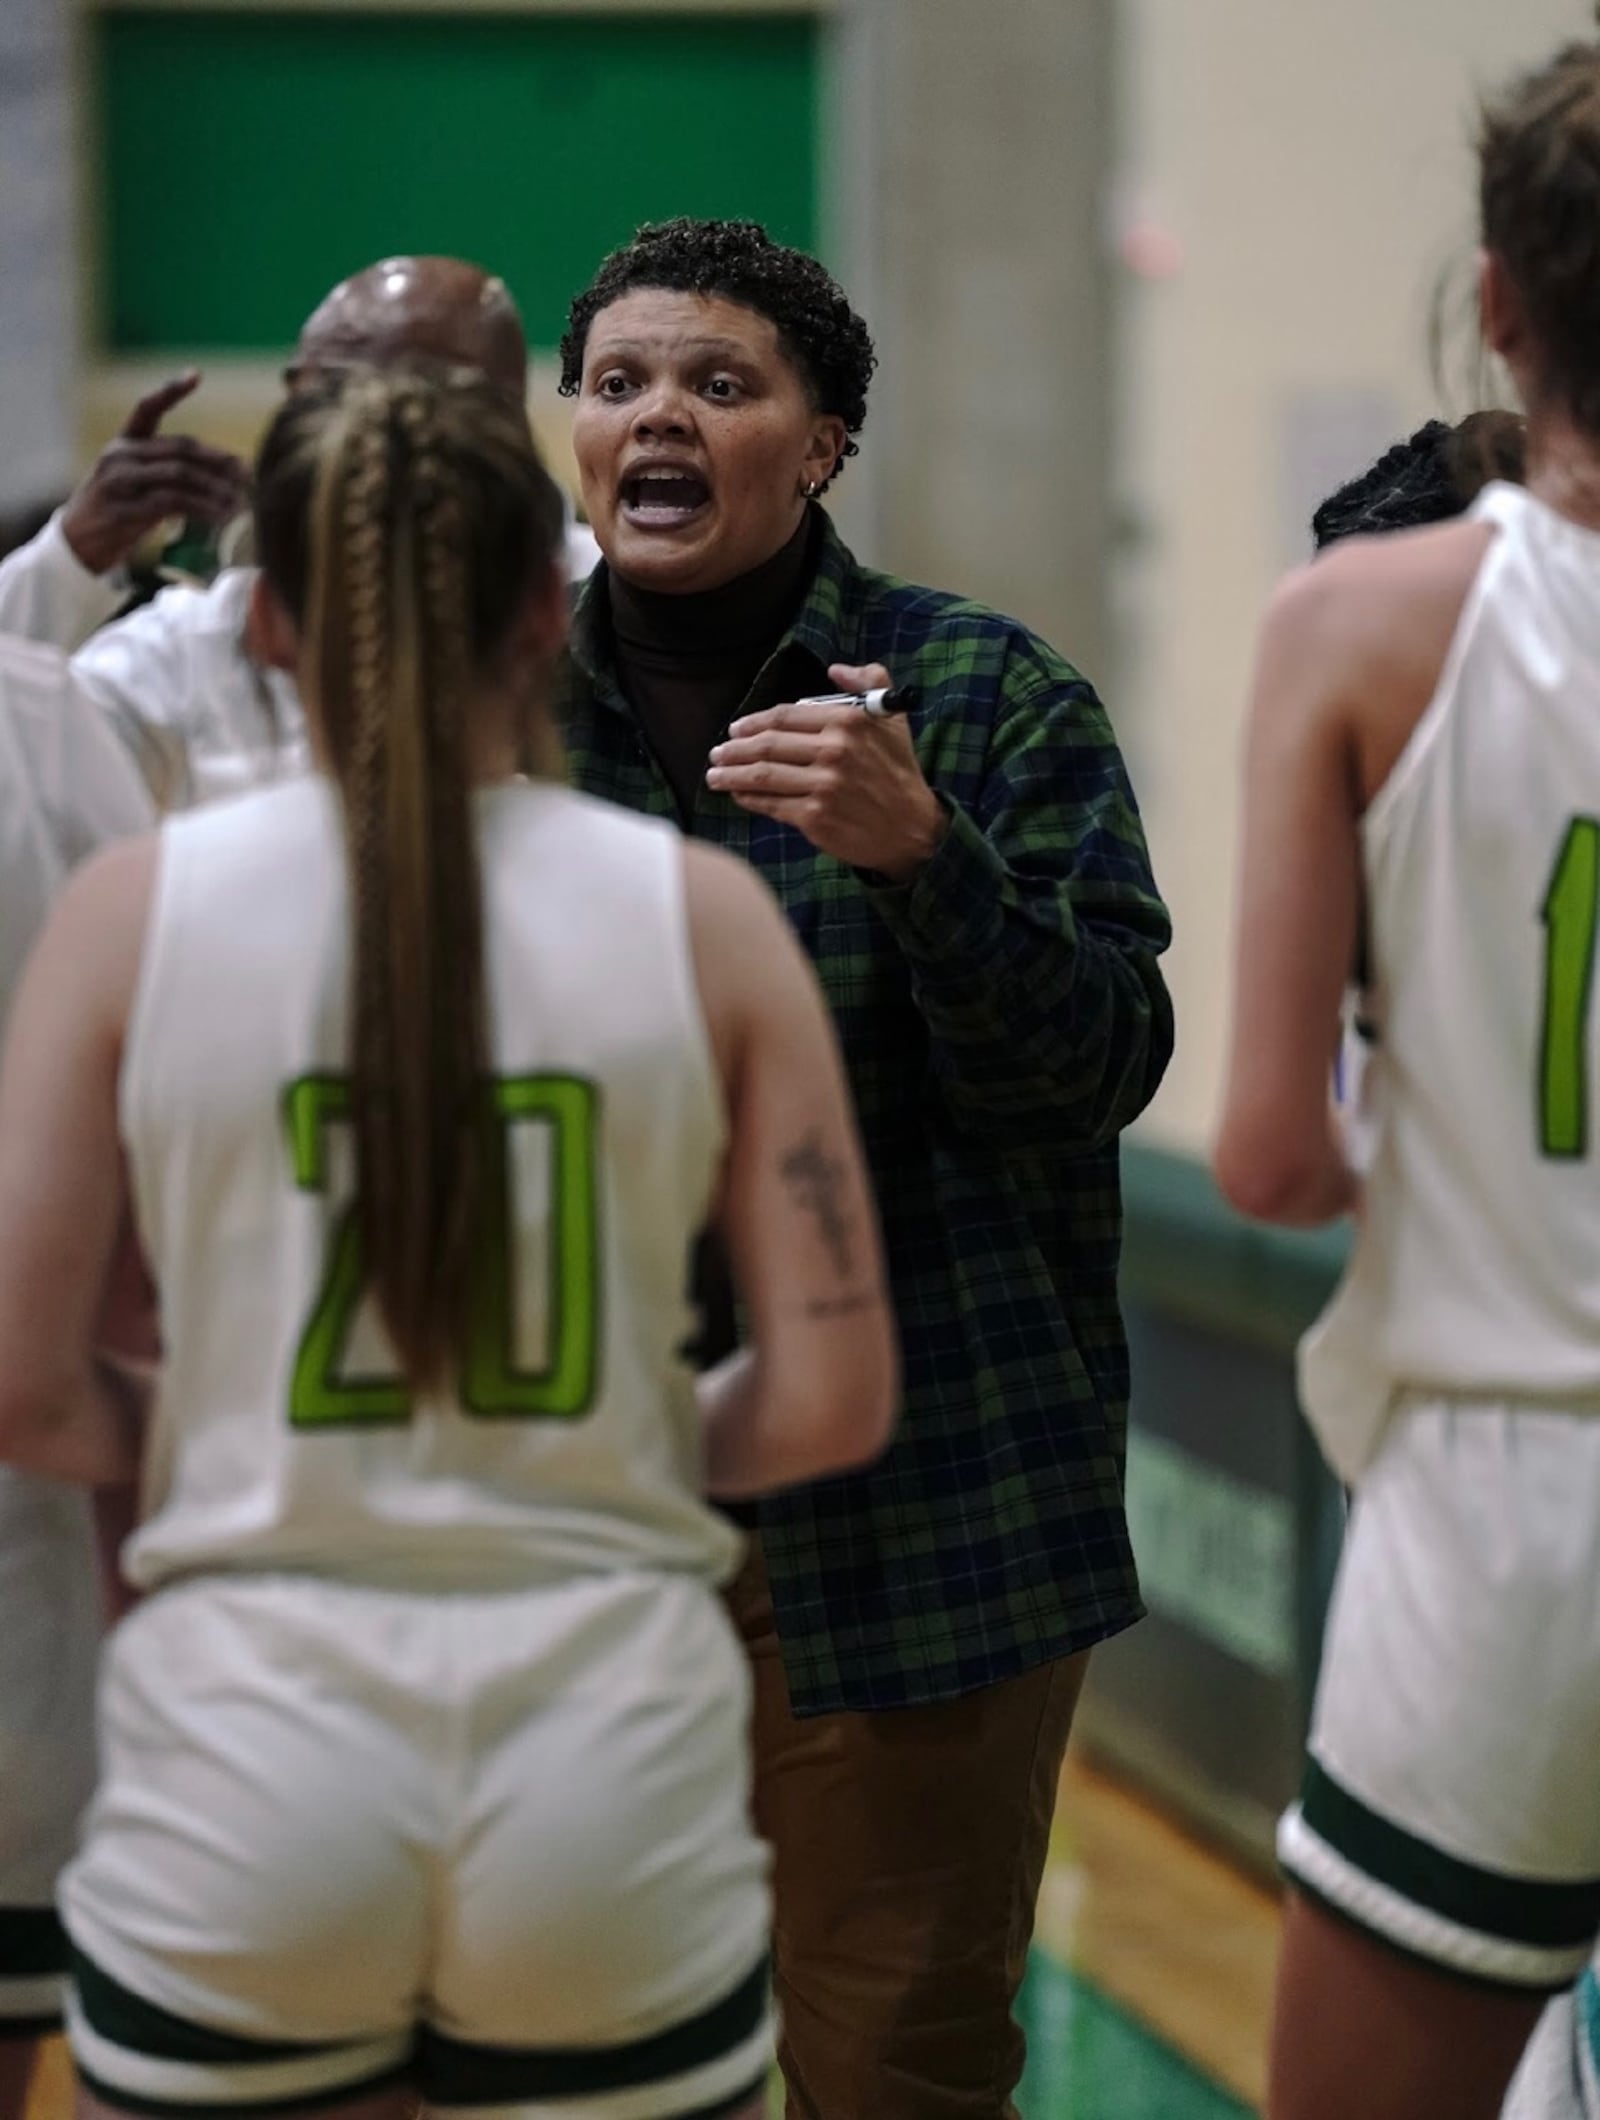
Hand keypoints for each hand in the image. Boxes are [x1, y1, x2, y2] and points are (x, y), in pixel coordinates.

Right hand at [61, 372, 248, 576]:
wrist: (79, 544)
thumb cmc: (118, 513)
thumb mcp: (138, 484)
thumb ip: (169, 473)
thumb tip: (225, 475)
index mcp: (123, 444)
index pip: (147, 408)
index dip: (170, 391)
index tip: (195, 375)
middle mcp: (119, 456)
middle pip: (178, 448)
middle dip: (217, 460)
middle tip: (247, 472)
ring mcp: (119, 481)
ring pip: (179, 475)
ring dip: (215, 489)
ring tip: (241, 501)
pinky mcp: (124, 509)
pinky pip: (172, 503)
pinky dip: (202, 509)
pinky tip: (222, 517)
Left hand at [706, 662, 948, 879]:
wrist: (912, 827)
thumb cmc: (899, 771)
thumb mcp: (892, 719)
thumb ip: (870, 682)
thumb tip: (835, 668)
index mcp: (848, 721)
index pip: (785, 716)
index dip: (753, 722)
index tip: (735, 729)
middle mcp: (834, 751)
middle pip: (768, 745)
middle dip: (734, 749)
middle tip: (717, 753)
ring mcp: (823, 786)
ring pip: (763, 775)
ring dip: (731, 774)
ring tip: (714, 775)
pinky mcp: (816, 818)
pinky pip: (772, 804)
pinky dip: (749, 799)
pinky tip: (738, 795)